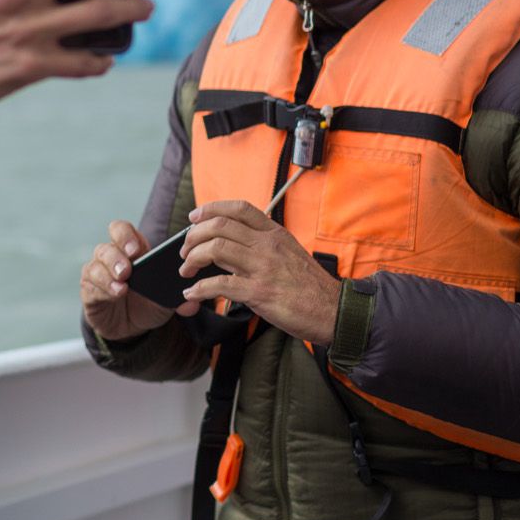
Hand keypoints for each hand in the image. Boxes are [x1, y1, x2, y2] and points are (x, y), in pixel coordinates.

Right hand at [80, 219, 180, 340]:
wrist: (131, 328)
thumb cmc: (148, 304)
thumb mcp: (166, 301)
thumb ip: (178, 299)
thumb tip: (191, 304)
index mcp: (132, 251)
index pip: (122, 231)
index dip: (126, 236)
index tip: (137, 250)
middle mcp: (111, 258)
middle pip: (107, 246)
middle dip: (117, 254)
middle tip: (129, 267)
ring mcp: (98, 273)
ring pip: (97, 264)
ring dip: (110, 272)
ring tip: (124, 283)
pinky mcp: (89, 290)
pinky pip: (91, 284)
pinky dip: (104, 288)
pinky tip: (116, 293)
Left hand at [179, 201, 342, 344]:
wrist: (334, 311)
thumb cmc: (309, 286)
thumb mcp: (289, 253)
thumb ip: (261, 245)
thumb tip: (227, 243)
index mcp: (274, 233)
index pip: (238, 208)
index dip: (211, 209)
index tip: (194, 217)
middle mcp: (267, 245)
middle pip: (219, 226)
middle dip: (193, 236)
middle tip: (184, 251)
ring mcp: (263, 268)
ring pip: (215, 249)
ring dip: (192, 259)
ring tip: (185, 271)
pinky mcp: (259, 292)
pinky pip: (219, 285)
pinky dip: (199, 289)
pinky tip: (192, 294)